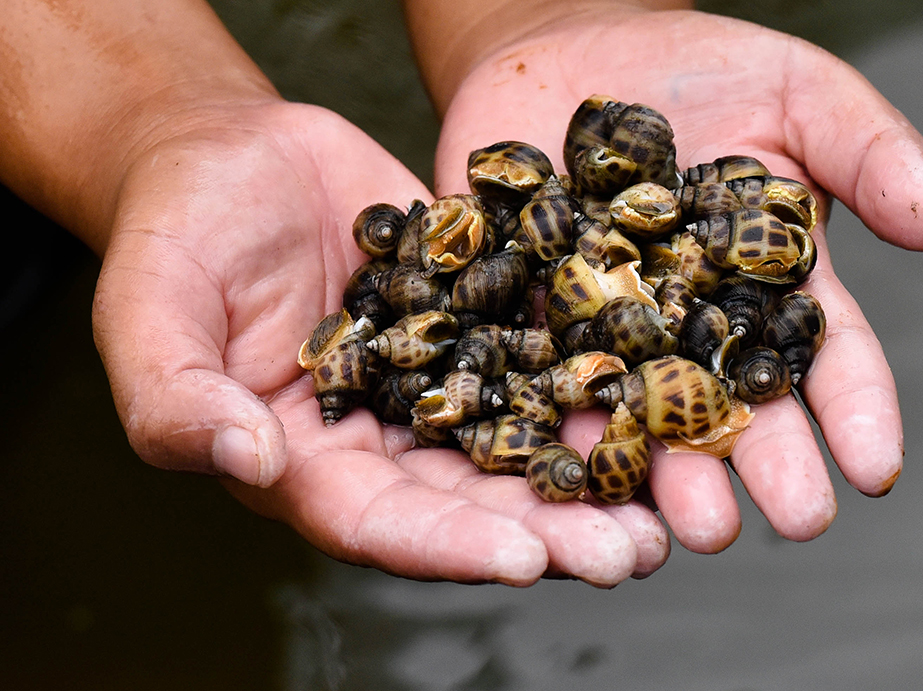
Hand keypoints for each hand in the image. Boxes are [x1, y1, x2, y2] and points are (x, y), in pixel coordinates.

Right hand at [93, 99, 668, 585]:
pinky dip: (592, 380)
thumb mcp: (148, 313)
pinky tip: (650, 396)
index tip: (524, 558)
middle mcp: (383, 436)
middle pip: (469, 501)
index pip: (379, 521)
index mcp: (306, 460)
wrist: (235, 153)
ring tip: (665, 507)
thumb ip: (176, 398)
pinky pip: (539, 356)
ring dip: (590, 476)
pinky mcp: (477, 321)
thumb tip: (249, 462)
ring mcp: (437, 379)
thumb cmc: (176, 231)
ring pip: (520, 443)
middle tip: (631, 552)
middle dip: (549, 530)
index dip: (448, 545)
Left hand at [427, 7, 922, 551]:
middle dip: (763, 462)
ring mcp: (609, 327)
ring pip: (640, 411)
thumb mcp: (798, 93)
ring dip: (666, 471)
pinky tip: (576, 471)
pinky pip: (541, 373)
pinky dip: (558, 421)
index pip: (823, 356)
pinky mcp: (531, 314)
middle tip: (792, 520)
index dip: (854, 410)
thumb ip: (868, 151)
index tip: (874, 466)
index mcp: (766, 286)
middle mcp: (691, 326)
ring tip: (692, 524)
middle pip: (733, 403)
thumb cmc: (700, 70)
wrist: (577, 48)